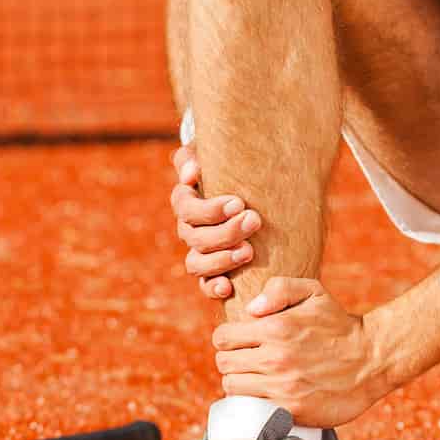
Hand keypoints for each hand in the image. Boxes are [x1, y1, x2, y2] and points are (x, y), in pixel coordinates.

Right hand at [170, 144, 260, 299]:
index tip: (239, 203)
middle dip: (225, 231)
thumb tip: (191, 173)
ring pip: (196, 264)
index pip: (185, 207)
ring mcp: (199, 252)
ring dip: (221, 259)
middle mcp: (188, 229)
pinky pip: (205, 285)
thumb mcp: (213, 151)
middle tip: (254, 221)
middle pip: (195, 237)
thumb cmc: (231, 165)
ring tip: (248, 252)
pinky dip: (213, 288)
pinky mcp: (212, 272)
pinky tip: (229, 287)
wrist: (251, 184)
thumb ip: (195, 155)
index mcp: (186, 201)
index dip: (209, 209)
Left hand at [212, 277, 389, 426]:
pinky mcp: (291, 409)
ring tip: (255, 377)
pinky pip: (252, 408)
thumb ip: (279, 289)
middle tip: (247, 359)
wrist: (373, 360)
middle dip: (231, 359)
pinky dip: (253, 402)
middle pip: (223, 364)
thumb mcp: (314, 293)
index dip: (227, 338)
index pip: (222, 337)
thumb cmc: (340, 325)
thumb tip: (251, 309)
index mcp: (275, 329)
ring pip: (232, 387)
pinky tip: (264, 395)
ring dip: (239, 382)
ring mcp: (282, 387)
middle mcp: (275, 358)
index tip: (240, 341)